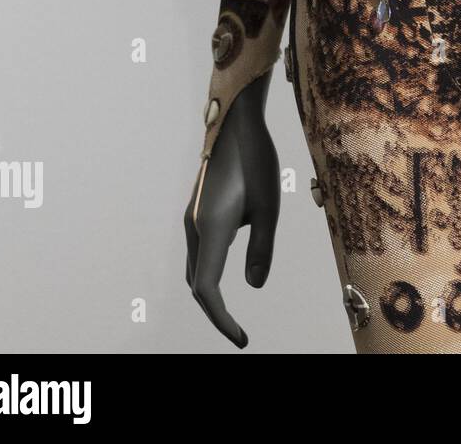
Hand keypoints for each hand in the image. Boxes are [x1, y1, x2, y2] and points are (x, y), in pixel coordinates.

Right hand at [183, 75, 279, 347]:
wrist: (234, 123)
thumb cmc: (256, 161)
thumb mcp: (269, 207)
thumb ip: (262, 248)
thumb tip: (254, 285)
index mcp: (210, 230)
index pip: (207, 289)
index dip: (221, 319)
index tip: (241, 338)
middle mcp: (194, 227)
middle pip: (196, 282)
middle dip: (215, 310)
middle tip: (238, 332)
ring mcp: (191, 218)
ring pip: (195, 266)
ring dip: (211, 290)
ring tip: (232, 311)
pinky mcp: (197, 209)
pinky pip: (199, 249)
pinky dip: (210, 270)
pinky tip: (231, 268)